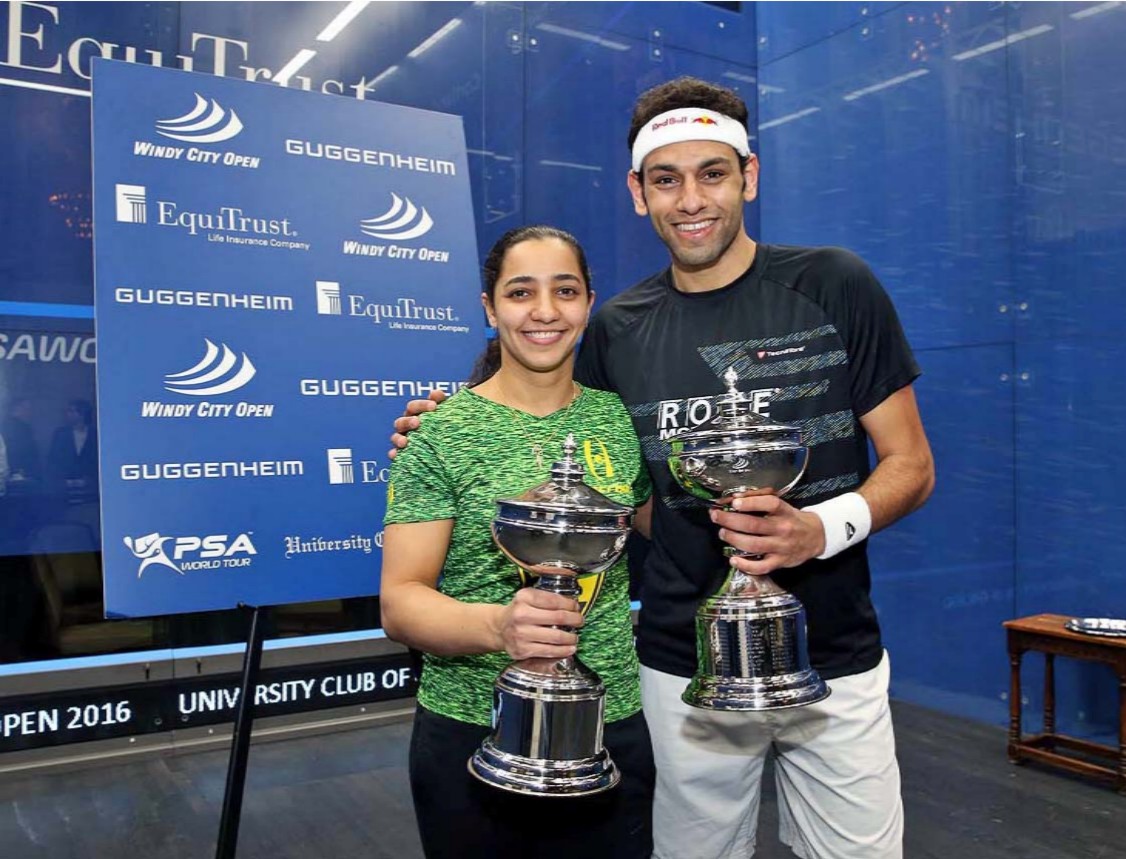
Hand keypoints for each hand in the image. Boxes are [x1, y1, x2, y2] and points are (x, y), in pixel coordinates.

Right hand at [387, 390, 447, 458]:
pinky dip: (394, 454)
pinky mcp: (403, 455)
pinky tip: (396, 455)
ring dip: (398, 438)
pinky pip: (395, 454)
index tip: (434, 406)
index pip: (414, 406)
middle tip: (417, 422)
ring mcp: (404, 440)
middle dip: (408, 421)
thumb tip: (436, 392)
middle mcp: (407, 427)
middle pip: (402, 421)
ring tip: (404, 442)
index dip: (422, 405)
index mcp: (416, 415)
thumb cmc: (446, 426)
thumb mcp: (446, 414)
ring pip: (396, 437)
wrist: (451, 446)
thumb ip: (441, 402)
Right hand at [493, 588, 583, 659]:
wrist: (499, 628)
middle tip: (580, 621)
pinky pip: (549, 651)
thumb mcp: (529, 598)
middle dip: (575, 620)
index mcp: (524, 598)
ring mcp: (521, 634)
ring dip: (571, 637)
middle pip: (558, 618)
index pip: (554, 600)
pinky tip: (569, 648)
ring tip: (575, 637)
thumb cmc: (519, 612)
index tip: (576, 608)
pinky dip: (563, 650)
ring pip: (556, 637)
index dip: (570, 605)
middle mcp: (521, 615)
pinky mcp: (522, 650)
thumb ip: (548, 598)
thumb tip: (573, 605)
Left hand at [709, 494, 825, 575]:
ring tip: (723, 533)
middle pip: (754, 525)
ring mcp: (781, 547)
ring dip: (733, 539)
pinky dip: (745, 565)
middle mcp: (783, 528)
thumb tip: (736, 498)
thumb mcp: (782, 506)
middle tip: (716, 517)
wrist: (816, 536)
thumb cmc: (792, 518)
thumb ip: (761, 501)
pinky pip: (761, 567)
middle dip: (730, 521)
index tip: (734, 502)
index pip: (769, 504)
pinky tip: (733, 560)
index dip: (751, 503)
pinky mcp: (780, 562)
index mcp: (784, 511)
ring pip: (754, 545)